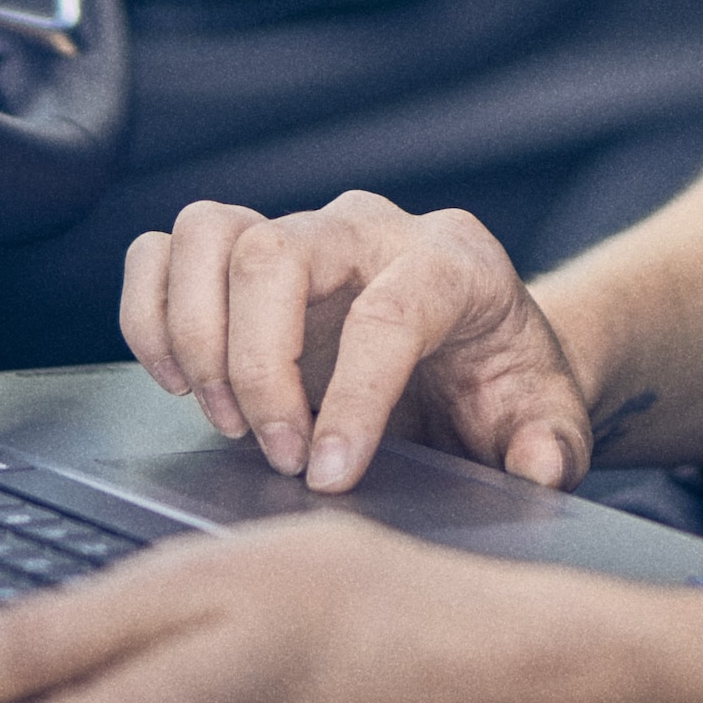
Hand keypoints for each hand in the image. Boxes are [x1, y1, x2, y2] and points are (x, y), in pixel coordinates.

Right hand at [119, 189, 596, 493]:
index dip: (352, 399)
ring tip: (225, 418)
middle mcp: (369, 228)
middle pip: (276, 255)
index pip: (387, 312)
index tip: (330, 474)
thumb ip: (551, 444)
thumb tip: (538, 466)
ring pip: (210, 234)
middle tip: (279, 455)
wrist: (478, 350)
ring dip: (196, 335)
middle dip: (261, 369)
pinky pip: (166, 249)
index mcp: (454, 262)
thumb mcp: (547, 417)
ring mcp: (300, 232)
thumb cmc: (505, 381)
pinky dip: (151, 313)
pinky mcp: (244, 255)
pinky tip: (181, 383)